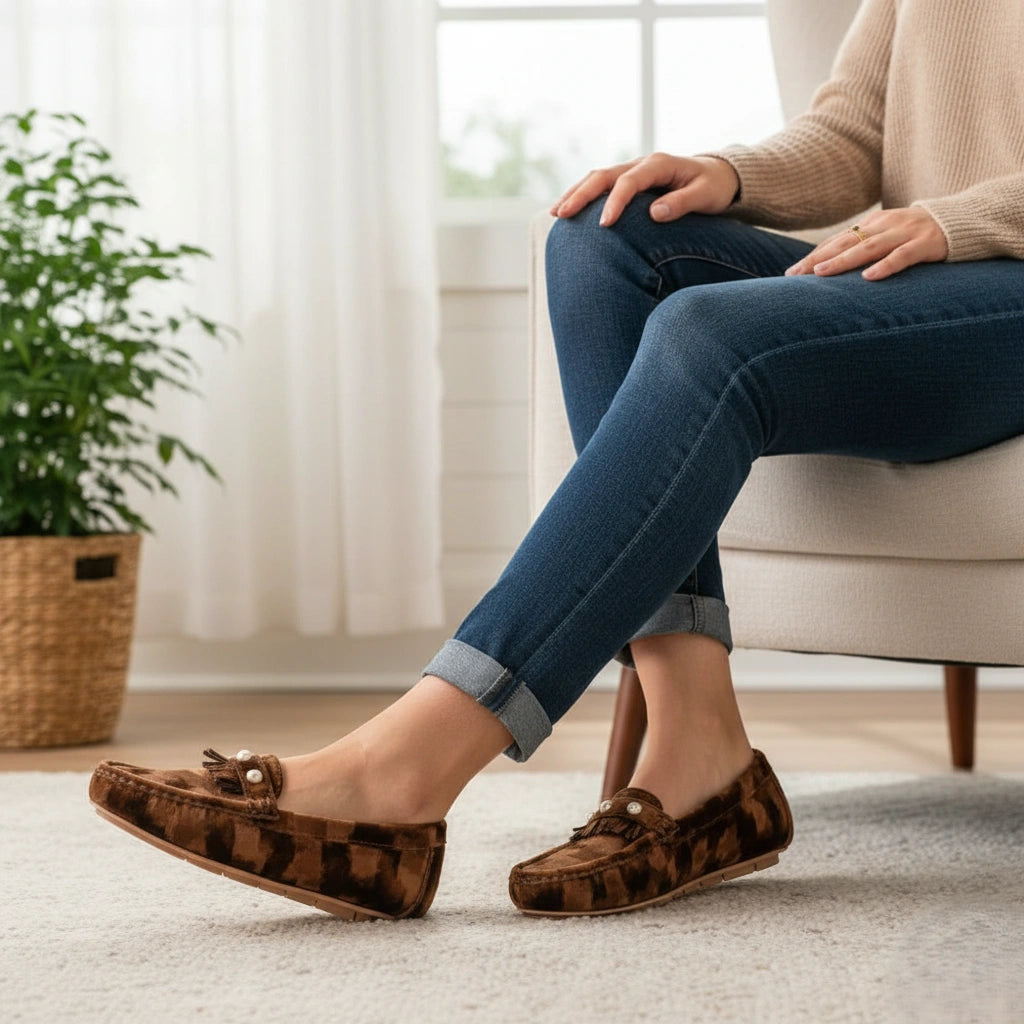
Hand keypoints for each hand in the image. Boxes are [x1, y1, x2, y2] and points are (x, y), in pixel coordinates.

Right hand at [550, 152, 739, 226]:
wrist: (716, 176)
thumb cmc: (713, 187)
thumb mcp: (706, 196)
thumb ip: (682, 203)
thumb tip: (655, 213)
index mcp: (658, 165)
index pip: (629, 182)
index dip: (615, 202)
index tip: (604, 225)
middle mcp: (641, 164)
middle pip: (604, 175)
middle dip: (581, 194)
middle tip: (562, 214)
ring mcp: (632, 171)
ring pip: (597, 178)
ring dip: (575, 194)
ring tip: (556, 214)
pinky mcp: (629, 182)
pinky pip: (601, 187)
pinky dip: (583, 197)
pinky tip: (568, 212)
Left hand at [784, 207, 948, 280]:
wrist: (963, 220)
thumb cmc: (918, 235)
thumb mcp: (888, 238)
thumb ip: (863, 250)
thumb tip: (829, 272)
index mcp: (872, 224)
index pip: (836, 241)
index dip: (813, 256)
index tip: (790, 274)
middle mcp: (884, 225)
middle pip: (845, 243)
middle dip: (818, 259)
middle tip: (795, 275)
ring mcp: (905, 233)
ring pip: (869, 247)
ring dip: (843, 261)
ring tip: (821, 273)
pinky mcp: (926, 244)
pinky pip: (903, 256)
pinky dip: (885, 266)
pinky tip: (869, 277)